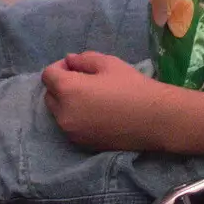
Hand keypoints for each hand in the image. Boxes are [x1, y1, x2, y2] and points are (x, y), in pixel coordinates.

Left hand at [40, 52, 174, 151]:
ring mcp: (71, 132)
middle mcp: (64, 114)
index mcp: (68, 90)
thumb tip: (69, 61)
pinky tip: (96, 113)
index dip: (59, 67)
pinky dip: (75, 117)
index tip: (75, 66)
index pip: (48, 75)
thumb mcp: (108, 63)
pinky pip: (69, 126)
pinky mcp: (81, 143)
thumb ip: (83, 59)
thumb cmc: (132, 86)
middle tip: (83, 80)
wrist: (155, 119)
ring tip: (90, 97)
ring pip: (58, 112)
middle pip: (49, 95)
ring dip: (66, 102)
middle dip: (60, 85)